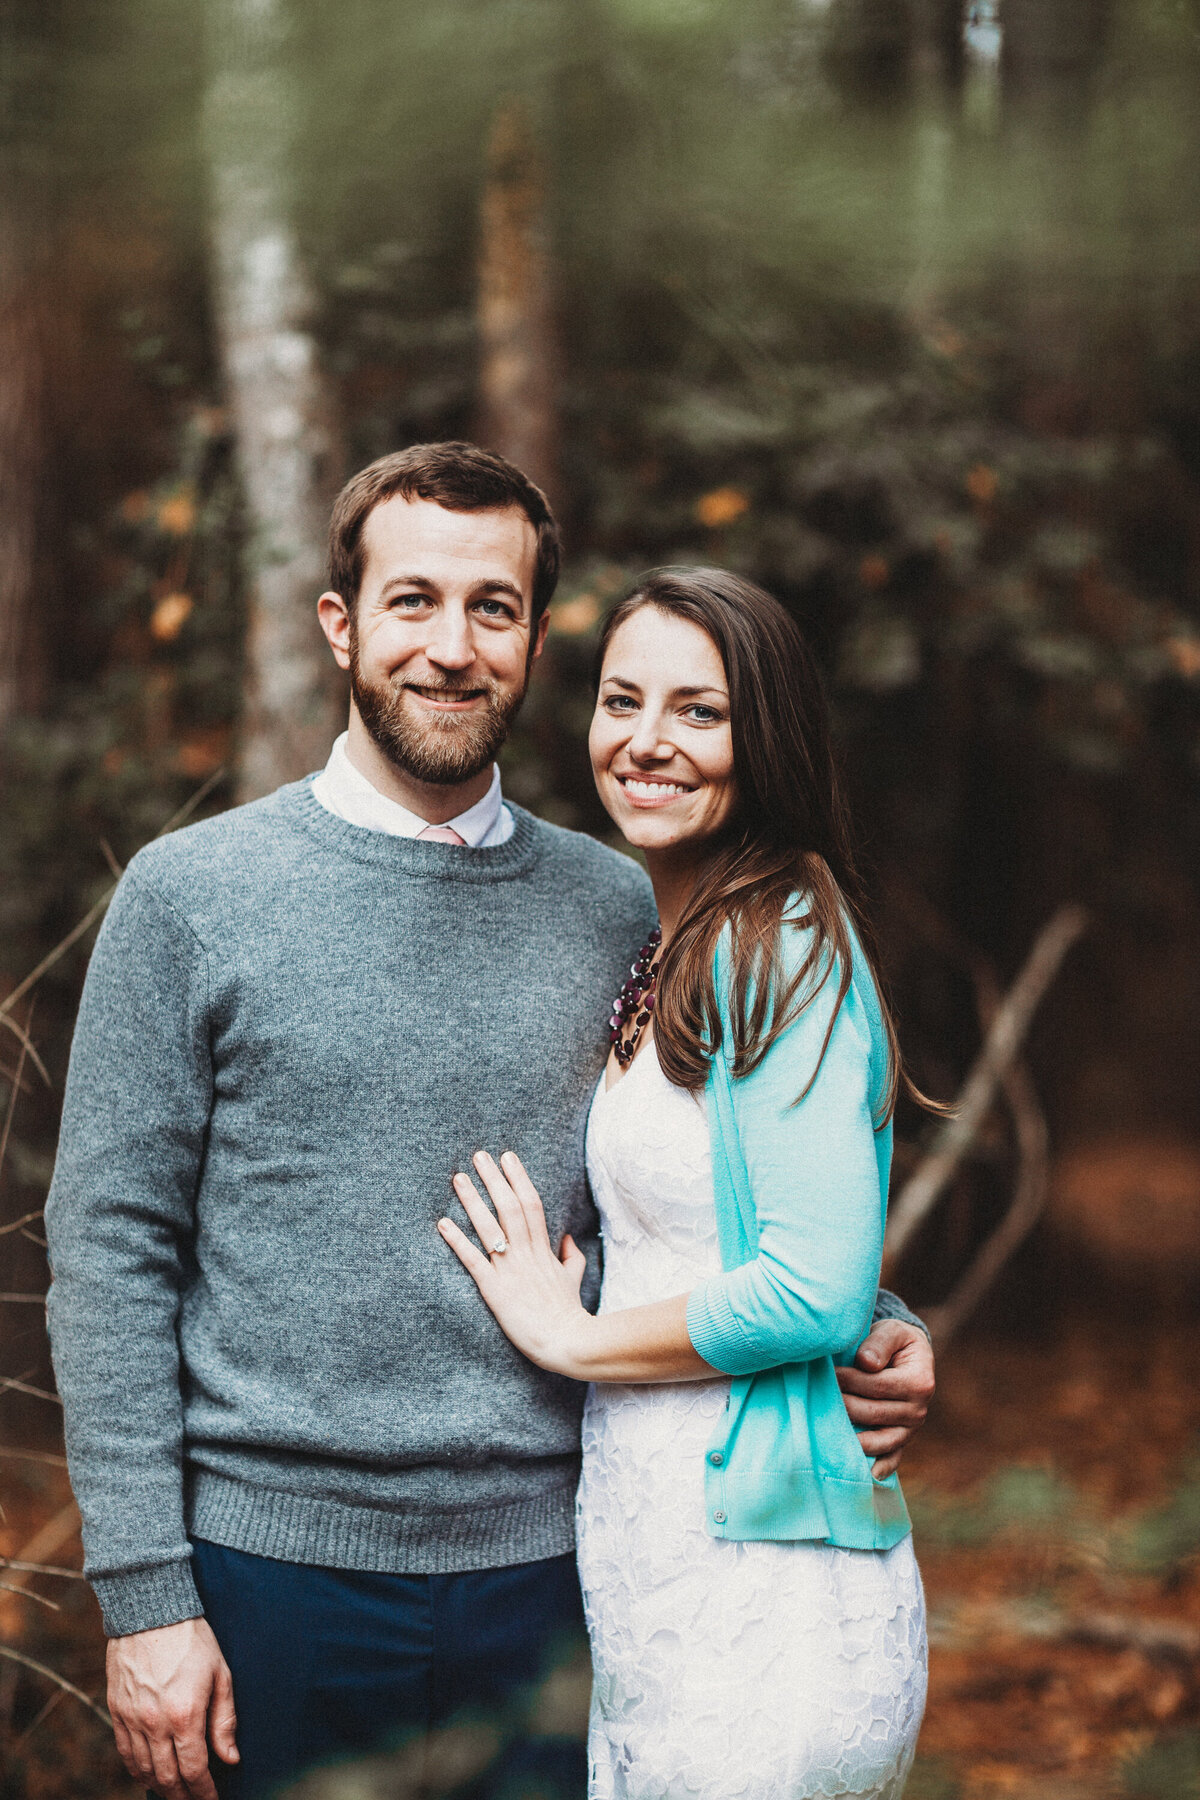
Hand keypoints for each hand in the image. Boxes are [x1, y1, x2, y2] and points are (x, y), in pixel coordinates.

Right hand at [106, 1617, 237, 1799]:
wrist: (152, 1611)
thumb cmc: (192, 1640)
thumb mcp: (221, 1674)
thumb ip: (225, 1720)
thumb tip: (231, 1758)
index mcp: (185, 1715)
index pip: (194, 1770)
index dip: (204, 1791)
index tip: (212, 1799)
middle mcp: (155, 1723)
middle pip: (167, 1777)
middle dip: (182, 1796)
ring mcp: (132, 1719)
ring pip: (143, 1770)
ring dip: (159, 1787)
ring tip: (174, 1793)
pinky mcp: (117, 1711)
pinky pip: (124, 1752)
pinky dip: (136, 1770)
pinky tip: (147, 1775)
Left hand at [439, 1150, 591, 1373]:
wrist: (567, 1341)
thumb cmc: (568, 1313)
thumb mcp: (574, 1279)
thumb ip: (572, 1256)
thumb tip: (568, 1238)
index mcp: (544, 1250)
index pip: (531, 1204)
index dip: (519, 1178)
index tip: (508, 1157)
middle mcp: (526, 1254)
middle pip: (509, 1207)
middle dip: (494, 1179)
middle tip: (479, 1156)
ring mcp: (510, 1270)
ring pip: (490, 1227)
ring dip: (472, 1201)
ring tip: (458, 1178)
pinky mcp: (494, 1290)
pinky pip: (473, 1261)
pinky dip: (457, 1241)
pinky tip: (442, 1224)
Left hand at [836, 1319, 934, 1479]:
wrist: (908, 1355)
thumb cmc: (895, 1341)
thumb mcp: (892, 1331)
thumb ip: (879, 1342)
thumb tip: (865, 1363)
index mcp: (919, 1382)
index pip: (877, 1385)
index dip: (850, 1379)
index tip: (828, 1372)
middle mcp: (919, 1409)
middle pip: (873, 1412)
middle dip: (844, 1405)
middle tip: (819, 1396)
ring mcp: (911, 1428)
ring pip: (880, 1439)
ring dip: (855, 1439)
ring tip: (830, 1435)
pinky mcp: (903, 1439)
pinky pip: (893, 1455)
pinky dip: (883, 1466)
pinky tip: (868, 1474)